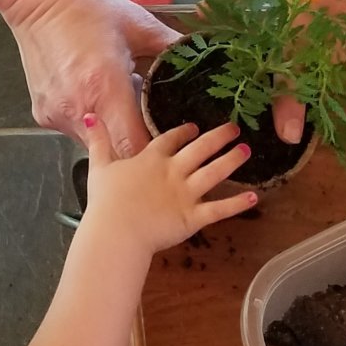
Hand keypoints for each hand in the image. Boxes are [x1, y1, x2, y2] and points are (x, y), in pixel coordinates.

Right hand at [0, 0, 177, 156]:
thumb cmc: (88, 7)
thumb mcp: (138, 25)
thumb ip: (174, 48)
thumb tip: (206, 59)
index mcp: (105, 88)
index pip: (136, 147)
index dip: (157, 151)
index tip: (172, 141)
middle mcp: (78, 110)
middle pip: (117, 152)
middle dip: (137, 143)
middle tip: (149, 118)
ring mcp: (57, 115)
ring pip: (96, 145)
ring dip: (113, 132)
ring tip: (119, 100)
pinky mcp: (43, 115)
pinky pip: (76, 131)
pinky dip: (92, 120)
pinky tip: (93, 93)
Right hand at [81, 116, 257, 254]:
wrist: (118, 229)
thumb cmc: (106, 200)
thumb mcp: (99, 165)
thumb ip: (98, 140)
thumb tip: (91, 116)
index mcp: (151, 159)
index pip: (171, 139)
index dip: (184, 132)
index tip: (194, 127)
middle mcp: (173, 171)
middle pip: (200, 149)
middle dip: (218, 137)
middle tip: (235, 129)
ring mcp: (186, 193)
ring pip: (214, 173)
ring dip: (232, 161)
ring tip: (247, 151)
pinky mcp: (193, 217)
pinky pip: (219, 209)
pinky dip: (237, 204)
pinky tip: (254, 197)